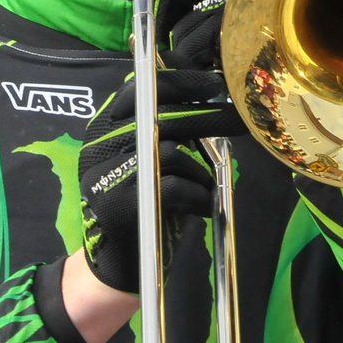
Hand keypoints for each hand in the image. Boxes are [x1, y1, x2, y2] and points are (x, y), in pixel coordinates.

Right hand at [76, 69, 243, 294]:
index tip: (216, 83)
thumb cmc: (145, 203)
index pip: (142, 86)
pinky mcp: (119, 206)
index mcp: (105, 125)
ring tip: (204, 189)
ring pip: (173, 152)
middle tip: (243, 118)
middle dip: (210, 114)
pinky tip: (199, 208)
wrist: (117, 262)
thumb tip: (210, 84)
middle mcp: (99, 144)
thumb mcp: (151, 156)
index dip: (182, 79)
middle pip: (162, 113)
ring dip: (201, 173)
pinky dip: (197, 198)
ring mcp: (106, 175)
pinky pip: (176, 188)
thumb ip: (169, 123)